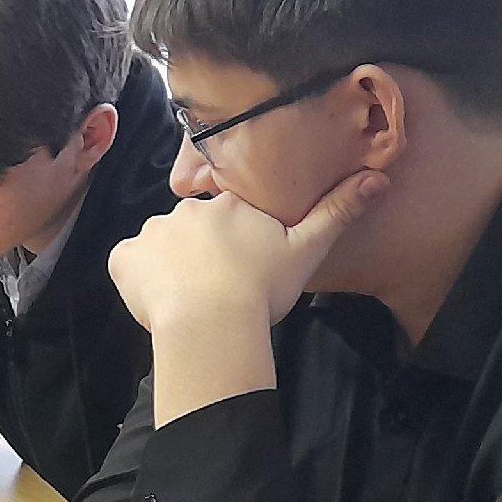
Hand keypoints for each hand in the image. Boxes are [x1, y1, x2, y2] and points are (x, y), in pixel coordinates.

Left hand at [107, 169, 387, 335]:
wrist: (212, 326)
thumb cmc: (261, 289)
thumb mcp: (307, 251)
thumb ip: (337, 212)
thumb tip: (377, 175)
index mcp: (230, 203)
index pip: (230, 209)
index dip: (236, 234)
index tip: (242, 261)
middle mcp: (188, 209)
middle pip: (194, 225)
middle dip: (202, 249)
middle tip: (218, 285)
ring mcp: (152, 232)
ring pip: (161, 244)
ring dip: (171, 263)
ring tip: (189, 297)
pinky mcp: (124, 259)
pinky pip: (128, 263)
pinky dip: (138, 278)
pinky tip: (158, 300)